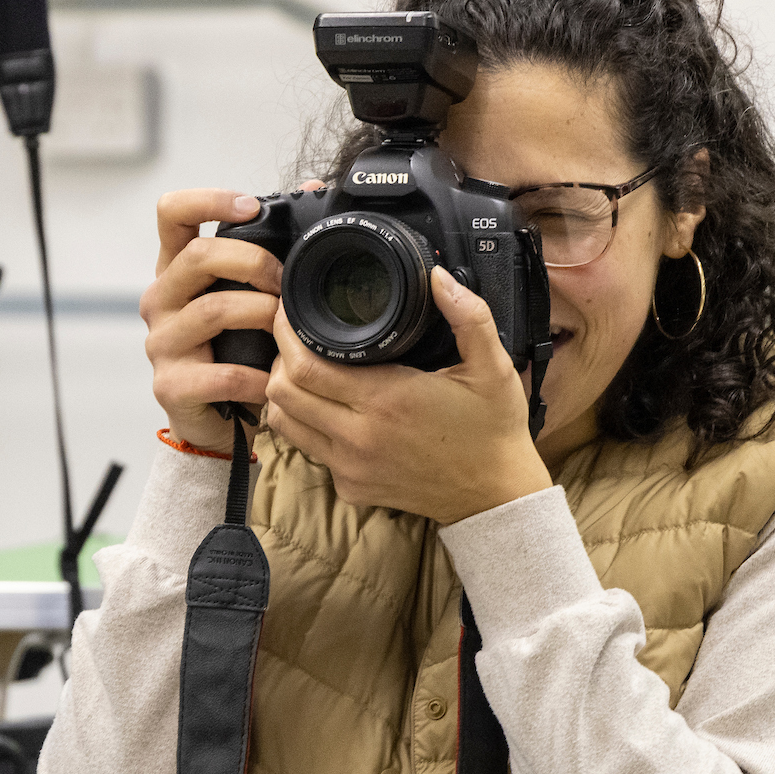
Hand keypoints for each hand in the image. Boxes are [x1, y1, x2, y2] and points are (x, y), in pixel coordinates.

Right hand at [140, 188, 282, 452]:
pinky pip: (220, 374)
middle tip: (284, 281)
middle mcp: (160, 300)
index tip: (251, 206)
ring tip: (285, 328)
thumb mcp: (248, 295)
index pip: (172, 214)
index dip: (209, 200)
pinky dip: (255, 377)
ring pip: (211, 311)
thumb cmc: (234, 350)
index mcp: (175, 270)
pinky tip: (272, 381)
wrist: (214, 423)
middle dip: (252, 262)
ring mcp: (161, 343)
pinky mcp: (171, 386)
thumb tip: (313, 189)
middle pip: (197, 257)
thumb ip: (271, 248)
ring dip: (260, 314)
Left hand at [264, 267, 550, 523]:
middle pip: (282, 392)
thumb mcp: (492, 368)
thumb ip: (469, 316)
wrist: (495, 496)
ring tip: (306, 372)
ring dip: (286, 394)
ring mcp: (351, 467)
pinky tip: (331, 409)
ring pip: (285, 424)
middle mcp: (359, 436)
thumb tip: (438, 277)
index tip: (290, 313)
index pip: (304, 366)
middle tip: (297, 340)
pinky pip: (309, 451)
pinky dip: (308, 426)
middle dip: (278, 359)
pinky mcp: (352, 488)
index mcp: (386, 400)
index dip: (286, 334)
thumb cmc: (493, 431)